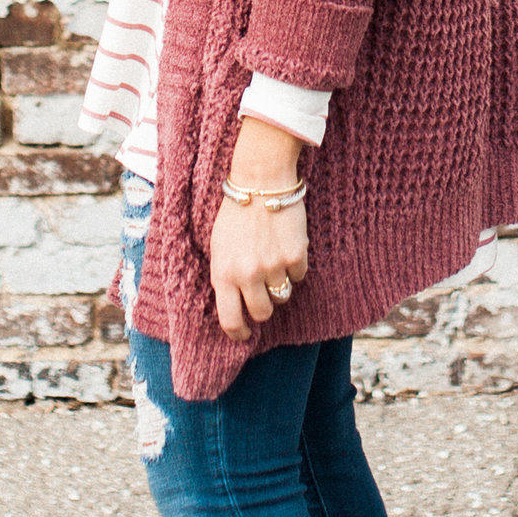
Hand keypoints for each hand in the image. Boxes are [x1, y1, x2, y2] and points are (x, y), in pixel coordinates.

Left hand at [210, 117, 308, 334]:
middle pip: (263, 312)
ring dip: (279, 283)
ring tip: (273, 258)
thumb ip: (225, 277)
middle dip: (264, 306)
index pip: (231, 320)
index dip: (239, 333)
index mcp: (223, 274)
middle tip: (263, 291)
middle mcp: (248, 275)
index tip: (244, 334)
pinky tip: (285, 245)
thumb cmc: (235, 214)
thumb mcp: (218, 248)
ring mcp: (273, 267)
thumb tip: (235, 307)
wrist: (260, 181)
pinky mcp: (296, 256)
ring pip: (283, 295)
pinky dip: (294, 266)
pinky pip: (299, 276)